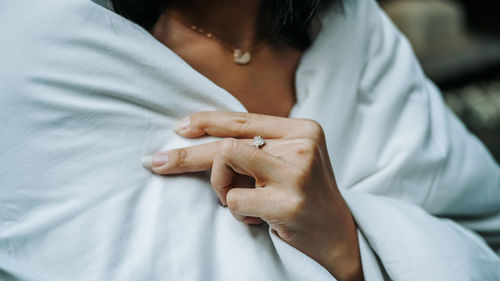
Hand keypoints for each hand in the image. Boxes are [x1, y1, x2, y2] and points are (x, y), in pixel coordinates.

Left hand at [144, 111, 362, 280]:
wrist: (338, 235)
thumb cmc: (304, 196)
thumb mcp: (289, 161)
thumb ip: (259, 145)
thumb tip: (203, 136)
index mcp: (303, 129)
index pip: (244, 119)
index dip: (207, 121)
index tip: (181, 128)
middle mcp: (302, 145)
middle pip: (227, 141)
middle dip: (186, 155)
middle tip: (156, 162)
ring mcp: (296, 173)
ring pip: (226, 160)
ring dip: (221, 187)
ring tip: (239, 202)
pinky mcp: (288, 202)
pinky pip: (235, 200)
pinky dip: (238, 213)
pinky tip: (260, 220)